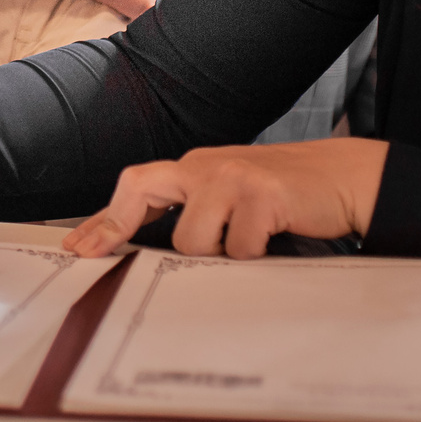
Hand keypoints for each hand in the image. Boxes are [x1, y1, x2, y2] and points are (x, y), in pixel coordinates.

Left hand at [63, 139, 388, 258]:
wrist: (341, 178)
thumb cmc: (282, 196)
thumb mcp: (231, 195)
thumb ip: (195, 210)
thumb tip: (150, 252)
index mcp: (195, 167)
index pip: (137, 185)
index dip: (105, 218)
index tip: (79, 247)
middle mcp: (206, 165)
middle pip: (142, 189)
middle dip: (118, 226)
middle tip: (101, 256)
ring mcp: (232, 177)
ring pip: (192, 239)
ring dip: (217, 255)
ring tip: (248, 242)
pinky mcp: (260, 194)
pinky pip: (237, 249)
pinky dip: (253, 256)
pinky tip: (271, 239)